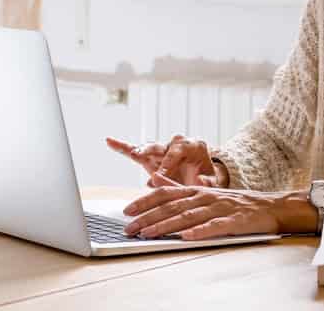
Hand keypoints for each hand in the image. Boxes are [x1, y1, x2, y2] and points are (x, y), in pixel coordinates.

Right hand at [105, 135, 227, 187]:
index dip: (168, 163)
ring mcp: (162, 150)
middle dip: (153, 154)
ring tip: (131, 152)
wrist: (202, 177)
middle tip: (143, 159)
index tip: (160, 175)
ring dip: (140, 150)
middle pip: (162, 146)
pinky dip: (122, 147)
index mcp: (192, 145)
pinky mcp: (150, 158)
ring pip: (149, 147)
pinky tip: (109, 141)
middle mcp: (175, 143)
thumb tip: (201, 181)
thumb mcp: (213, 181)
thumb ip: (209, 182)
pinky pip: (135, 151)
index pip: (178, 151)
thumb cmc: (207, 178)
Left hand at [121, 172, 303, 240]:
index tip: (127, 211)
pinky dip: (200, 232)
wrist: (269, 207)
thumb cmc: (234, 202)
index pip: (166, 193)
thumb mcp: (204, 191)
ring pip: (188, 216)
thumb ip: (177, 187)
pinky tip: (187, 237)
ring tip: (149, 234)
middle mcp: (205, 196)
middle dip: (148, 217)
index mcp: (197, 189)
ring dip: (167, 225)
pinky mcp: (234, 220)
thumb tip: (152, 180)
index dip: (145, 201)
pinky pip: (214, 226)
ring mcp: (220, 208)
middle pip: (172, 206)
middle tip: (129, 228)